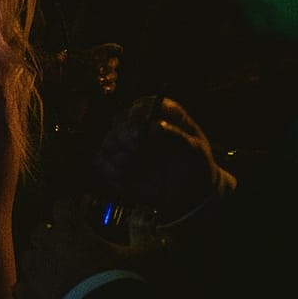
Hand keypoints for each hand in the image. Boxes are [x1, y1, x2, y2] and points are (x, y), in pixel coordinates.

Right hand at [92, 95, 230, 223]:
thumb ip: (176, 136)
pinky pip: (102, 162)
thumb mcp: (194, 151)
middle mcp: (140, 125)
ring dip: (119, 156)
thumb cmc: (195, 166)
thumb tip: (155, 126)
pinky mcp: (115, 162)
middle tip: (136, 150)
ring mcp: (125, 143)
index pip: (142, 106)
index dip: (137, 115)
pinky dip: (112, 170)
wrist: (189, 192)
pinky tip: (127, 178)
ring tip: (135, 167)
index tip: (139, 130)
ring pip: (108, 142)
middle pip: (119, 121)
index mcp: (161, 114)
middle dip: (124, 137)